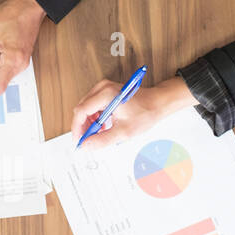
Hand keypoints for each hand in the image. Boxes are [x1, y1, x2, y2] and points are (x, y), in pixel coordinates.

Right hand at [70, 78, 193, 151]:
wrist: (157, 103)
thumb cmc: (145, 113)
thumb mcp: (124, 132)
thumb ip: (102, 140)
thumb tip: (85, 146)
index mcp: (106, 95)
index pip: (81, 112)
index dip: (77, 129)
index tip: (78, 141)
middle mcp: (102, 88)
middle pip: (81, 110)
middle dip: (83, 127)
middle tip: (88, 141)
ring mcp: (103, 88)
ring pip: (86, 109)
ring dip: (89, 123)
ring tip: (100, 133)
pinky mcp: (105, 92)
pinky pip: (92, 106)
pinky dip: (95, 118)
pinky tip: (104, 126)